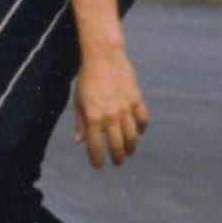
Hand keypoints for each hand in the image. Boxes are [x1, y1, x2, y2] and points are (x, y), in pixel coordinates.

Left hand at [73, 48, 149, 168]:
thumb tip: (79, 141)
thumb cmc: (87, 78)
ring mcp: (125, 108)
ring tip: (128, 152)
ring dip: (130, 147)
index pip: (95, 146)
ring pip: (132, 136)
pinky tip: (139, 132)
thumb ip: (81, 122)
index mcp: (94, 117)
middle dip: (117, 157)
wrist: (103, 56)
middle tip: (117, 162)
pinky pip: (142, 119)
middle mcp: (110, 116)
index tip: (98, 166)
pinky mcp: (136, 99)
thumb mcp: (79, 101)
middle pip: (117, 145)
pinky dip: (142, 128)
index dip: (96, 159)